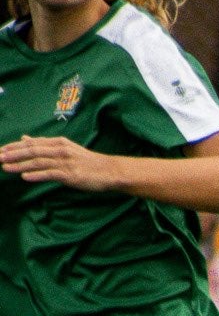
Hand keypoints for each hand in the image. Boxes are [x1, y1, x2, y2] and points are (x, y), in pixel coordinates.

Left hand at [0, 136, 120, 190]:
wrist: (110, 171)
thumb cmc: (87, 162)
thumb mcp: (65, 149)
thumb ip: (44, 145)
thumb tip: (25, 138)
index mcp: (58, 142)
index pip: (32, 143)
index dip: (15, 146)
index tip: (1, 150)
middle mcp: (60, 150)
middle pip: (32, 151)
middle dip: (13, 154)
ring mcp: (66, 162)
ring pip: (38, 162)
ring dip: (20, 165)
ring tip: (6, 168)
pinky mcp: (71, 174)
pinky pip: (50, 174)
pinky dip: (37, 175)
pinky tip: (25, 177)